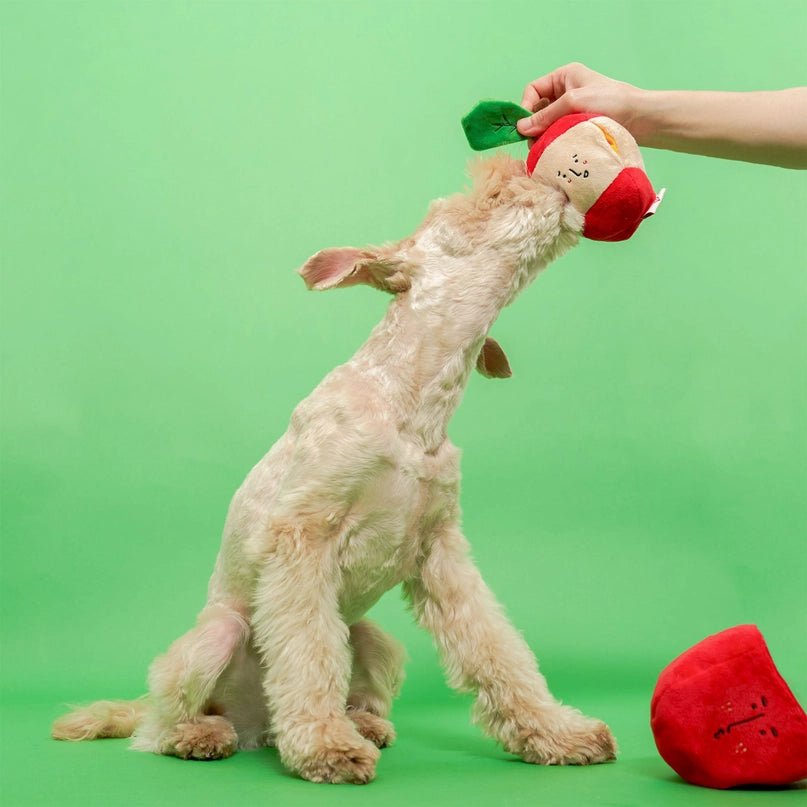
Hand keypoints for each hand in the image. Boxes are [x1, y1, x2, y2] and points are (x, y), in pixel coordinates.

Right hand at [517, 63, 642, 138]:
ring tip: (545, 149)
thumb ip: (546, 115)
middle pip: (538, 109)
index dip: (526, 107)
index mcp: (564, 76)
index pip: (533, 90)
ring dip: (543, 136)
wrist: (640, 119)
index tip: (525, 127)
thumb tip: (520, 128)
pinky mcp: (578, 126)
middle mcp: (565, 91)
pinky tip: (554, 151)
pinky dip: (554, 142)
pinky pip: (558, 134)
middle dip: (534, 125)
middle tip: (534, 143)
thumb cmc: (611, 102)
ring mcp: (572, 110)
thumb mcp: (574, 102)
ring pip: (547, 124)